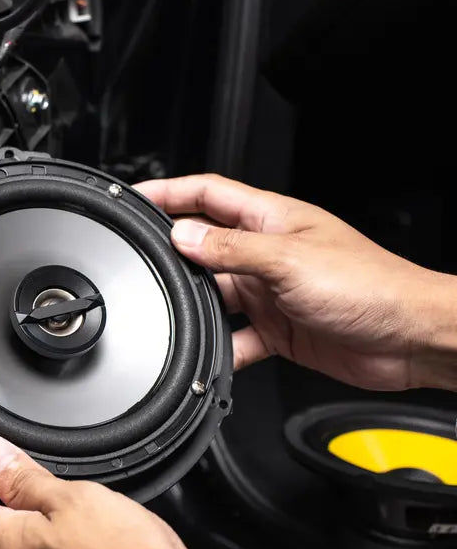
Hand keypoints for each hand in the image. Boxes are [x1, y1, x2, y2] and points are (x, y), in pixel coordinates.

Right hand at [134, 174, 456, 390]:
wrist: (410, 338)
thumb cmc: (370, 286)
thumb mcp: (288, 261)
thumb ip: (231, 249)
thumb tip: (183, 236)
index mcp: (271, 220)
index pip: (207, 194)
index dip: (170, 192)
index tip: (136, 198)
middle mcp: (267, 252)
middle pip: (205, 247)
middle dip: (174, 255)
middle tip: (144, 265)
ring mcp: (271, 291)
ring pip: (215, 295)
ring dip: (195, 307)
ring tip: (175, 314)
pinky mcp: (278, 328)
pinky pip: (234, 337)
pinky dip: (220, 348)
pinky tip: (210, 356)